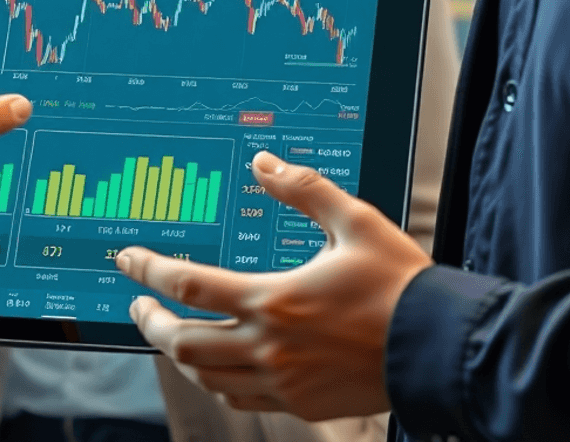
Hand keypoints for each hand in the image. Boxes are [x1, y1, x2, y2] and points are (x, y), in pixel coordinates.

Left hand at [115, 151, 431, 421]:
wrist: (443, 348)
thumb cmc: (399, 283)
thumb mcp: (353, 219)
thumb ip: (302, 188)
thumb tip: (263, 163)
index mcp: (274, 300)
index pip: (188, 286)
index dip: (147, 271)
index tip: (126, 259)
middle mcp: (271, 347)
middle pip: (184, 343)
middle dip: (150, 322)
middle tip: (138, 305)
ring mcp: (285, 382)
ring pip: (208, 378)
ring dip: (179, 355)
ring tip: (170, 333)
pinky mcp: (304, 405)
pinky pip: (243, 400)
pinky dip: (218, 383)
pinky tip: (220, 367)